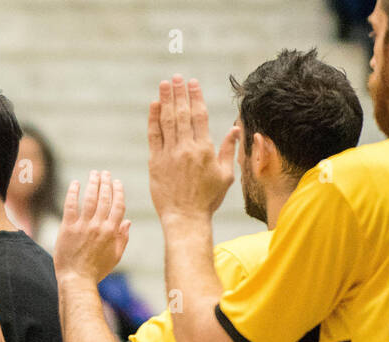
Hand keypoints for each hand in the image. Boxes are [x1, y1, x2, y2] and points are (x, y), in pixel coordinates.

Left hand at [54, 171, 131, 282]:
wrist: (77, 280)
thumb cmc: (97, 270)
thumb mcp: (115, 256)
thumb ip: (122, 238)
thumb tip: (128, 221)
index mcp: (112, 232)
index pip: (118, 206)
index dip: (118, 192)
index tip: (117, 182)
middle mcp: (99, 226)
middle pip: (104, 199)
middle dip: (106, 183)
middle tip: (105, 173)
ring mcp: (83, 226)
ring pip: (90, 199)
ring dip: (93, 183)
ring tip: (94, 174)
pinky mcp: (68, 228)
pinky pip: (71, 206)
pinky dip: (73, 192)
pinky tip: (75, 183)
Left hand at [147, 75, 239, 221]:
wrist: (185, 218)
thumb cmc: (207, 200)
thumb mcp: (225, 176)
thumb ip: (229, 150)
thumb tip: (235, 129)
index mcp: (205, 149)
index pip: (200, 116)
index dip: (196, 96)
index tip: (193, 82)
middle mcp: (186, 148)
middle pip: (183, 114)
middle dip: (179, 93)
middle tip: (176, 77)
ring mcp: (169, 155)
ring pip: (167, 121)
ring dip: (166, 100)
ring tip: (165, 84)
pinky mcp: (155, 162)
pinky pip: (154, 136)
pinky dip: (153, 119)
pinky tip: (154, 105)